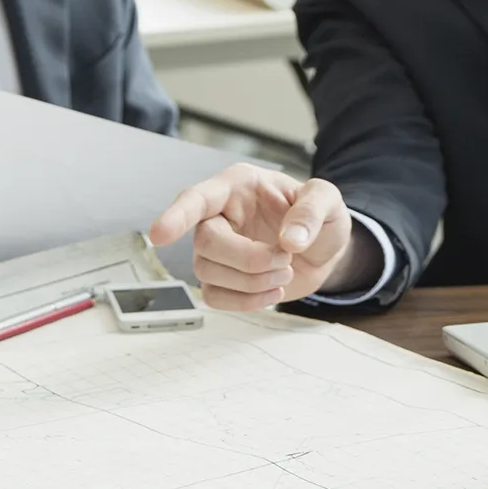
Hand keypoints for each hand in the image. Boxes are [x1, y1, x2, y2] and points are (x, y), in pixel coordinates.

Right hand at [149, 165, 365, 309]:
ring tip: (286, 272)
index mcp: (237, 187)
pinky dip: (246, 301)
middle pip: (205, 242)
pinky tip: (273, 292)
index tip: (160, 235)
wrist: (325, 249)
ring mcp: (219, 250)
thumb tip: (289, 240)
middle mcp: (220, 216)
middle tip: (285, 259)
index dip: (176, 216)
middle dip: (247, 259)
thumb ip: (310, 212)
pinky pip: (214, 297)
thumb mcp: (327, 200)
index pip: (197, 198)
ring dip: (251, 281)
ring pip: (207, 273)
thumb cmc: (319, 216)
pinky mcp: (224, 279)